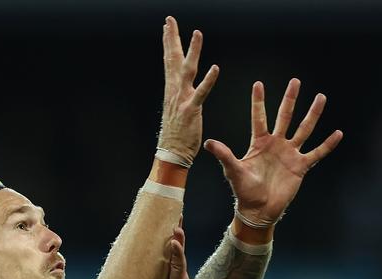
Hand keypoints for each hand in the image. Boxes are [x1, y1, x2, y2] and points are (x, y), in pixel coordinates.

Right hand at [158, 19, 218, 164]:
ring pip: (187, 71)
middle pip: (172, 60)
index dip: (168, 43)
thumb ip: (178, 97)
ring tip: (197, 33)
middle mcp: (175, 92)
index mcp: (172, 91)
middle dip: (171, 39)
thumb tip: (178, 89)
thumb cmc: (175, 136)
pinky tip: (215, 68)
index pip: (169, 62)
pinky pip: (201, 93)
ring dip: (193, 52)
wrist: (171, 154)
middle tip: (170, 20)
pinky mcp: (192, 110)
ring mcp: (182, 100)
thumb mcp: (175, 111)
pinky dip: (208, 80)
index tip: (167, 27)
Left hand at [163, 220, 224, 278]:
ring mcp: (167, 273)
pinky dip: (173, 240)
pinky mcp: (168, 271)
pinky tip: (175, 226)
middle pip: (171, 254)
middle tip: (176, 220)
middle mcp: (170, 277)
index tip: (175, 240)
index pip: (177, 266)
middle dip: (174, 238)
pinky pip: (170, 253)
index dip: (177, 253)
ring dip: (173, 235)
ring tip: (176, 216)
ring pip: (169, 251)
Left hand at [204, 78, 342, 224]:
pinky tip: (338, 133)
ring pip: (304, 129)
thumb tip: (208, 142)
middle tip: (295, 81)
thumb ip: (224, 155)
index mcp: (260, 143)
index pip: (260, 118)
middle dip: (290, 99)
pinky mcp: (300, 166)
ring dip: (312, 114)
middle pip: (285, 117)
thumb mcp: (233, 171)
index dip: (258, 101)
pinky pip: (317, 153)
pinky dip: (327, 144)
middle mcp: (276, 144)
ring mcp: (289, 154)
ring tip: (321, 97)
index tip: (258, 84)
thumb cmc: (244, 191)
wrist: (258, 210)